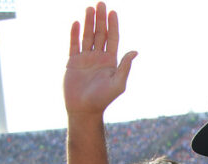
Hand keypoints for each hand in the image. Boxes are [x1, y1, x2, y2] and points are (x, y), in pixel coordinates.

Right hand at [64, 2, 136, 116]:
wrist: (84, 110)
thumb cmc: (103, 99)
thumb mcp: (118, 83)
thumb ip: (125, 67)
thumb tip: (135, 51)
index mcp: (111, 62)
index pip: (113, 39)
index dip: (113, 26)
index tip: (113, 12)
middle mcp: (99, 58)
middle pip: (100, 34)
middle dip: (101, 19)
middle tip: (101, 3)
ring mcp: (86, 59)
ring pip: (88, 36)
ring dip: (89, 22)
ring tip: (89, 8)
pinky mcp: (73, 62)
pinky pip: (74, 44)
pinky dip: (75, 34)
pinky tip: (77, 23)